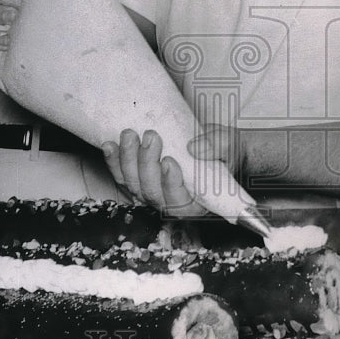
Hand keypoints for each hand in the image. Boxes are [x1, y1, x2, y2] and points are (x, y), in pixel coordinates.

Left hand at [101, 125, 238, 218]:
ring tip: (130, 135)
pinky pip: (120, 176)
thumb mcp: (229, 145)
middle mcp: (172, 203)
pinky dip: (113, 161)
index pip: (179, 203)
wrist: (215, 146)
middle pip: (151, 193)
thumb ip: (217, 146)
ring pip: (133, 185)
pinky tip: (110, 145)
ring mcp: (152, 192)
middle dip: (147, 164)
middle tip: (151, 137)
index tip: (170, 161)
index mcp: (198, 203)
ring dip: (127, 159)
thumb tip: (194, 148)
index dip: (171, 185)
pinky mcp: (139, 179)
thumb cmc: (225, 151)